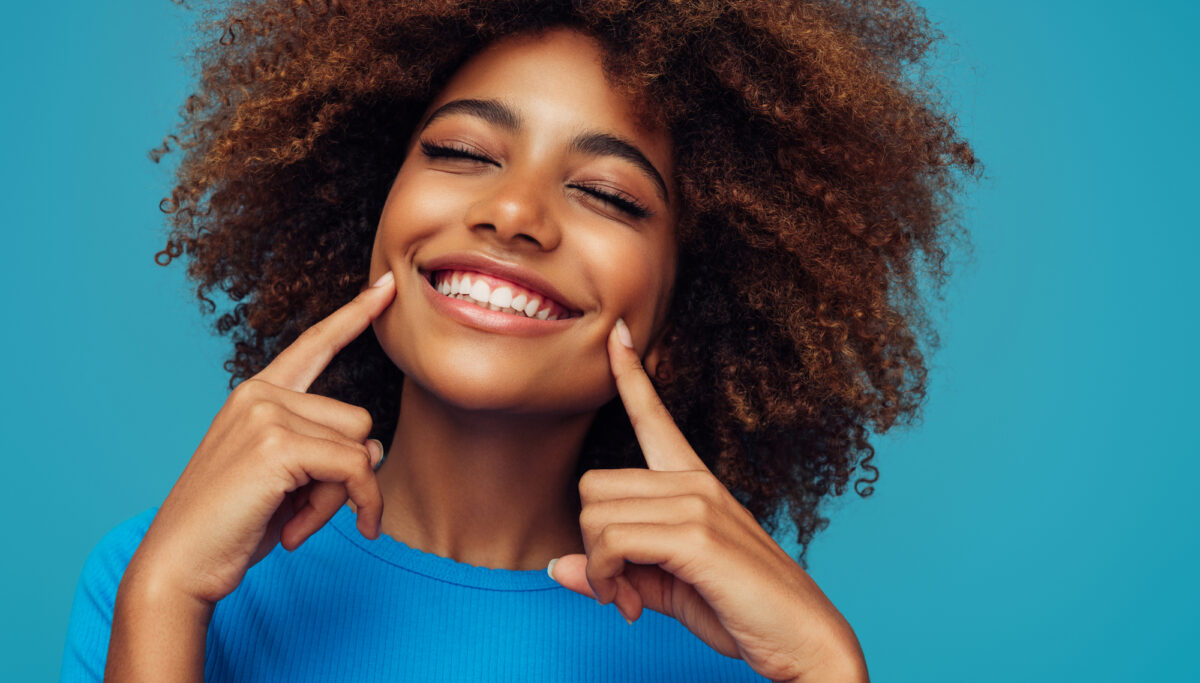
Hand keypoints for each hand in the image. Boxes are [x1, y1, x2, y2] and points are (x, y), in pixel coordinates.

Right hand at [127, 271, 395, 606]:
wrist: (178, 565)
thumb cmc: (231, 526)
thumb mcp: (288, 481)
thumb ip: (328, 452)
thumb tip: (375, 445)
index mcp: (256, 394)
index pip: (315, 345)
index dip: (354, 315)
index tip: (386, 286)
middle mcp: (260, 393)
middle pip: (357, 420)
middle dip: (345, 475)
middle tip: (299, 510)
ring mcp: (266, 414)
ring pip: (359, 446)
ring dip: (341, 495)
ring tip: (290, 520)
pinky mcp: (277, 445)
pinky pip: (354, 470)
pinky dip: (353, 504)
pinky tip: (299, 533)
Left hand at [547, 319, 867, 681]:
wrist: (805, 642)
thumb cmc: (741, 611)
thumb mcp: (669, 586)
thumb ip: (616, 570)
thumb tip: (557, 566)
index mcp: (694, 483)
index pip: (655, 416)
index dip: (630, 376)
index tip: (618, 335)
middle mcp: (694, 482)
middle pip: (593, 486)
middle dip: (591, 543)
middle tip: (618, 587)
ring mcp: (697, 504)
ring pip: (596, 514)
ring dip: (599, 567)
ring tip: (629, 599)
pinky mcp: (696, 536)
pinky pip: (612, 541)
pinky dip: (607, 578)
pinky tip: (632, 604)